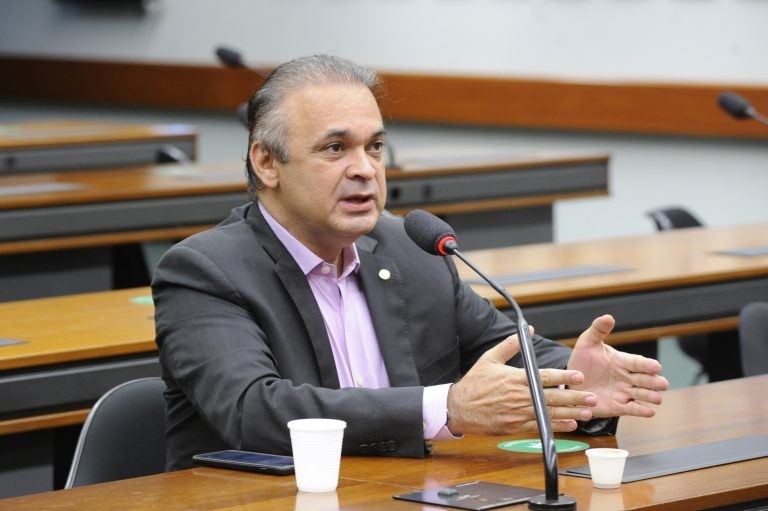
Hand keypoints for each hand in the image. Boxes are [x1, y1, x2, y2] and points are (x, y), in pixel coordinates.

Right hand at [447, 329, 597, 435]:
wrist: (459, 408)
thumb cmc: (475, 383)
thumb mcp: (490, 358)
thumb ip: (510, 344)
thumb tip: (528, 330)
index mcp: (515, 378)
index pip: (545, 376)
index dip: (564, 376)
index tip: (580, 376)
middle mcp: (519, 396)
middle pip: (552, 397)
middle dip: (574, 397)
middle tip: (592, 397)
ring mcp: (518, 413)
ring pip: (549, 413)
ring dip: (570, 413)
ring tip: (587, 411)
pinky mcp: (515, 426)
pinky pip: (540, 426)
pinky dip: (556, 426)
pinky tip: (569, 424)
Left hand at [567, 315, 669, 418]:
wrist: (572, 382)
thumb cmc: (583, 360)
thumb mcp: (587, 343)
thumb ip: (598, 330)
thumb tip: (608, 317)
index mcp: (622, 361)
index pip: (638, 362)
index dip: (647, 365)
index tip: (656, 366)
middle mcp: (627, 377)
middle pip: (644, 379)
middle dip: (654, 381)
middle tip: (663, 383)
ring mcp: (624, 392)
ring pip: (642, 394)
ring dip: (650, 396)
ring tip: (657, 398)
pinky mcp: (618, 406)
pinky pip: (632, 409)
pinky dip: (641, 411)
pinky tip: (649, 412)